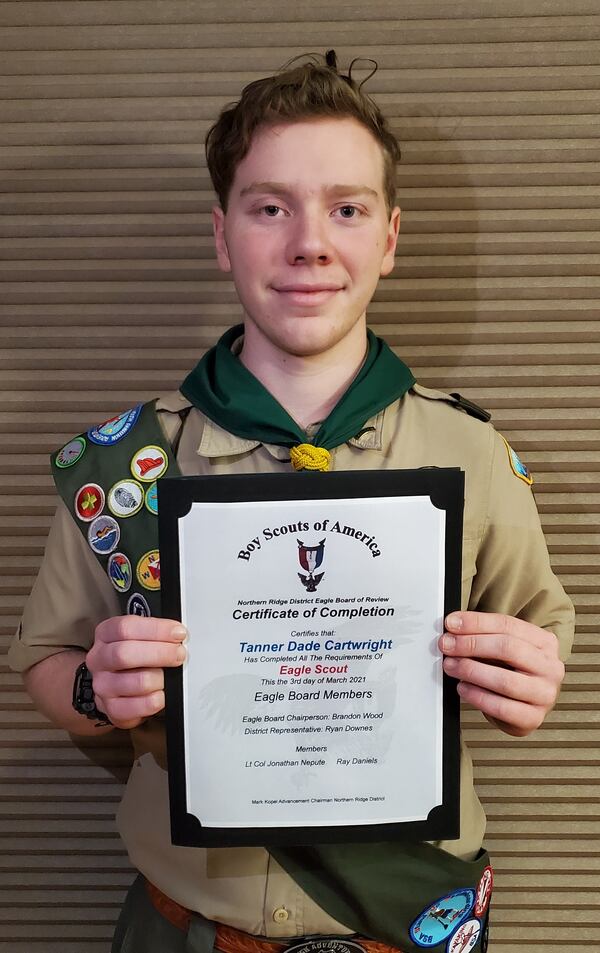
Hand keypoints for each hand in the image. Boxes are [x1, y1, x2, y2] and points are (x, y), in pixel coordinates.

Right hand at [86, 616, 186, 729]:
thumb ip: (155, 633)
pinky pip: (142, 705)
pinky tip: (162, 693)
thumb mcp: (140, 637)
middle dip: (160, 653)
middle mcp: (99, 659)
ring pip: (138, 681)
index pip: (126, 628)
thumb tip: (178, 634)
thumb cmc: (134, 659)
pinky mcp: (113, 709)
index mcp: (105, 635)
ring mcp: (103, 686)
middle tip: (179, 654)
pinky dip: (158, 699)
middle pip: (125, 653)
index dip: (156, 629)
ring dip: (162, 678)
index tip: (178, 633)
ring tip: (169, 676)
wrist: (119, 690)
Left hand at [439, 611, 564, 736]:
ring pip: (505, 680)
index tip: (451, 624)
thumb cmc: (512, 672)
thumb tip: (453, 630)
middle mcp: (550, 667)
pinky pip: (501, 707)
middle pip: (508, 648)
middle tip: (448, 646)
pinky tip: (463, 688)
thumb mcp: (504, 649)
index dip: (476, 623)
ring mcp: (545, 694)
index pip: (507, 625)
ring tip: (451, 666)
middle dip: (471, 645)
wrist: (524, 707)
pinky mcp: (533, 718)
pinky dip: (477, 696)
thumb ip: (483, 637)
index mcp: (544, 642)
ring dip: (471, 671)